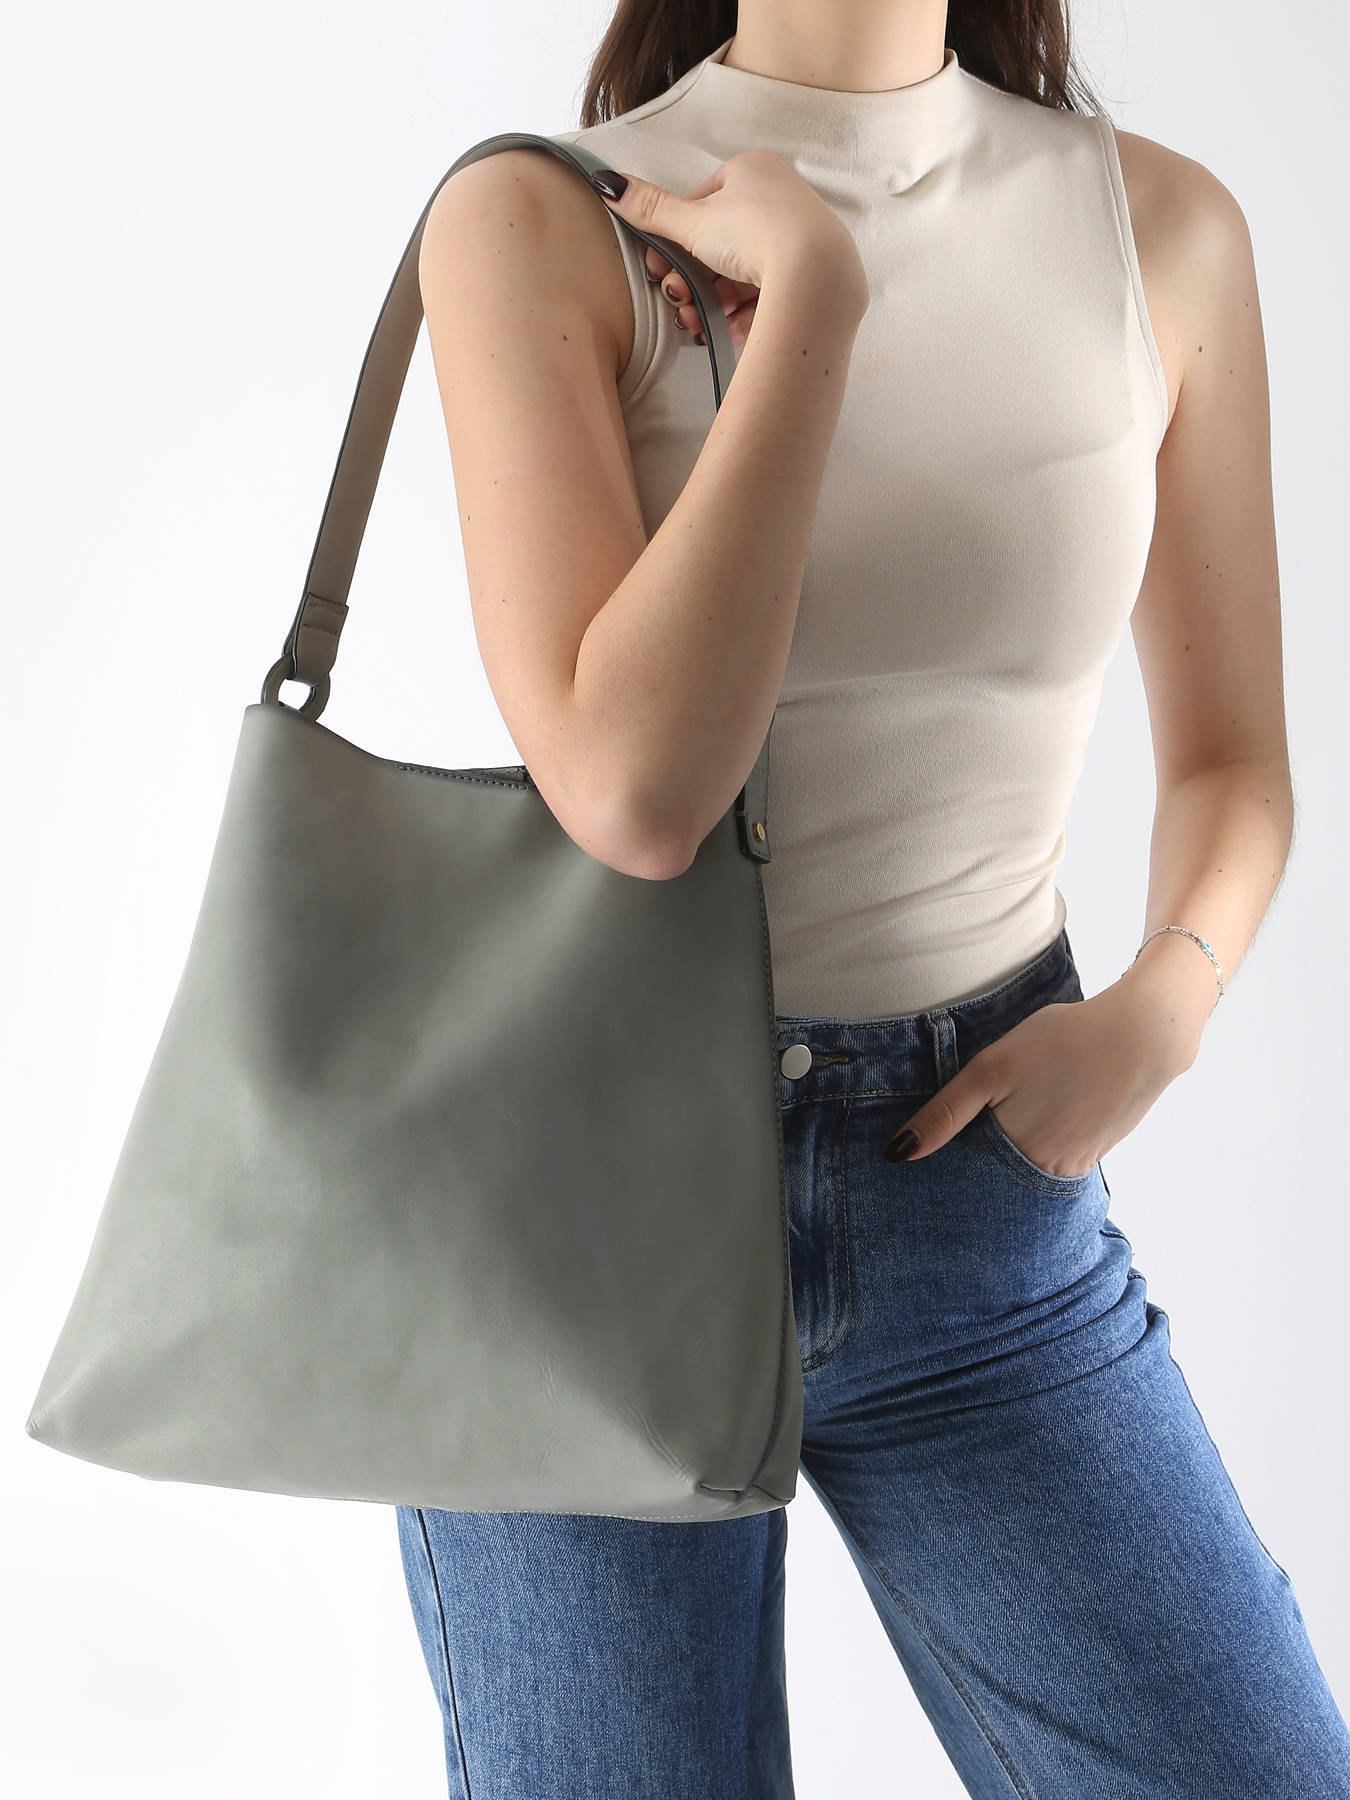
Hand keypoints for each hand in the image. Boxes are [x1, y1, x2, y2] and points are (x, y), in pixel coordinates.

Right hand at [588, 151, 868, 347]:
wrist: (815, 275)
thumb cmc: (753, 233)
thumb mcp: (692, 222)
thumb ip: (650, 209)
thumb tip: (605, 183)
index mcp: (751, 171)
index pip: (701, 205)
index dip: (675, 241)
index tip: (658, 270)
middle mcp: (778, 199)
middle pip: (719, 245)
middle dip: (689, 280)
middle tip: (675, 302)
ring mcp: (797, 240)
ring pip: (739, 274)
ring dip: (708, 302)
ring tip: (694, 323)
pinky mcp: (810, 277)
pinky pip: (765, 297)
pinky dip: (738, 315)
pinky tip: (721, 332)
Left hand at [882, 984, 1185, 1174]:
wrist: (1145, 1033)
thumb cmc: (1063, 1041)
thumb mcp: (993, 1068)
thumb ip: (946, 1112)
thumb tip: (899, 1155)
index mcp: (1015, 1153)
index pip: (963, 1178)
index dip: (942, 1170)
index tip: (917, 1168)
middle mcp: (1045, 1172)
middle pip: (994, 1182)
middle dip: (970, 1172)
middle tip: (957, 1146)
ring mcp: (1074, 1166)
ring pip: (1022, 1173)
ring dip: (1003, 1161)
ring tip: (995, 1130)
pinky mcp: (1093, 1154)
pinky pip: (1051, 1163)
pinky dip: (1034, 1150)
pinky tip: (1035, 1119)